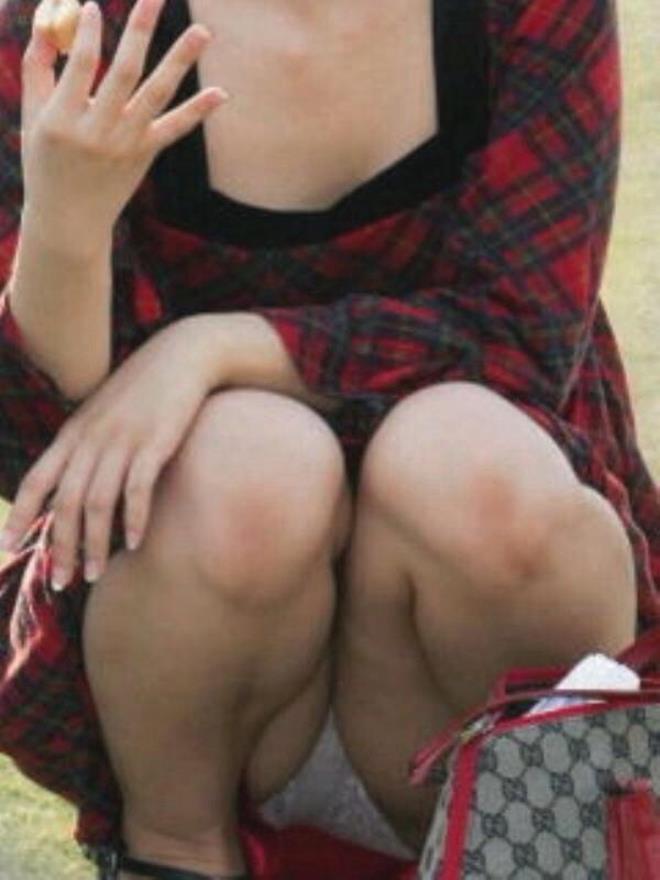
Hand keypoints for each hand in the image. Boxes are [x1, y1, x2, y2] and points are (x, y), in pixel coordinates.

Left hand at [0, 316, 225, 589]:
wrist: (181, 356)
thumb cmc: (143, 390)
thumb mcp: (103, 413)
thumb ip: (84, 443)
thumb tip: (71, 478)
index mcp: (74, 433)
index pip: (37, 479)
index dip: (22, 515)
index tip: (10, 546)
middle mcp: (91, 439)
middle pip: (64, 501)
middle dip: (59, 546)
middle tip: (60, 581)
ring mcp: (123, 441)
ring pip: (96, 502)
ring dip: (93, 543)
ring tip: (94, 574)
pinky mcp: (155, 443)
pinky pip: (137, 488)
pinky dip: (133, 518)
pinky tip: (133, 543)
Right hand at [20, 0, 227, 256]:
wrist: (70, 217)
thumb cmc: (46, 159)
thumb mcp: (33, 114)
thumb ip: (39, 65)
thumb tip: (51, 14)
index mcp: (63, 120)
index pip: (80, 66)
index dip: (86, 34)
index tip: (91, 6)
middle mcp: (98, 132)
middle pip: (124, 73)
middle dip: (139, 31)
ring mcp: (127, 144)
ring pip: (157, 95)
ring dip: (181, 62)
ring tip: (203, 31)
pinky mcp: (146, 154)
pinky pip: (175, 129)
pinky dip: (197, 112)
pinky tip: (221, 94)